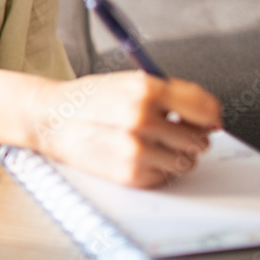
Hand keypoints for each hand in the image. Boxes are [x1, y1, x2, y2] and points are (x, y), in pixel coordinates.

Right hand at [30, 71, 221, 187]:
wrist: (48, 118)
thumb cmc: (88, 99)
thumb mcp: (127, 82)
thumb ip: (169, 95)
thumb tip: (211, 117)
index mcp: (143, 88)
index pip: (204, 107)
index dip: (211, 115)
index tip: (211, 121)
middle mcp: (140, 118)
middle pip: (199, 138)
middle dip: (192, 137)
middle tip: (174, 132)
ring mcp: (135, 148)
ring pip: (186, 161)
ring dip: (177, 155)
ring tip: (153, 144)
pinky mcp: (129, 173)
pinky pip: (165, 176)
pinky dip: (157, 169)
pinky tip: (136, 155)